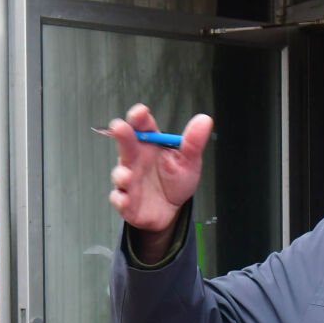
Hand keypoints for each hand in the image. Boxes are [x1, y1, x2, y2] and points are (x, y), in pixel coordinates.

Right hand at [102, 104, 212, 255]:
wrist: (172, 210)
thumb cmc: (177, 181)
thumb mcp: (190, 161)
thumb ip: (193, 142)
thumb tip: (204, 120)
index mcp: (150, 145)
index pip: (142, 126)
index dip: (138, 117)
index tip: (140, 112)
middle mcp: (136, 160)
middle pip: (125, 144)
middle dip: (121, 135)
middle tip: (120, 128)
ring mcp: (129, 180)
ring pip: (120, 173)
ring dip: (121, 173)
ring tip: (127, 175)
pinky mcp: (126, 200)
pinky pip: (119, 199)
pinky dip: (121, 199)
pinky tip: (126, 199)